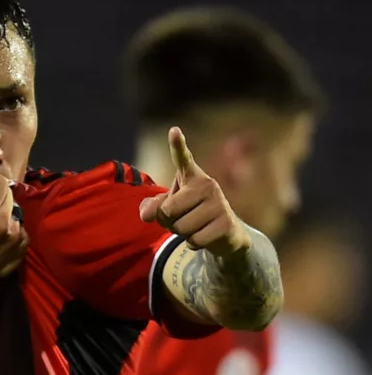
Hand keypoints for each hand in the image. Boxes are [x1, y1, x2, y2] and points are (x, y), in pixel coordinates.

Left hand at [138, 127, 250, 257]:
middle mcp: (207, 184)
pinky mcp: (227, 222)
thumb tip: (147, 215)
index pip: (182, 158)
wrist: (226, 234)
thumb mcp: (169, 208)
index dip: (177, 144)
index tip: (174, 130)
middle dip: (168, 222)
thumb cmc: (191, 214)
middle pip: (168, 210)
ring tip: (195, 226)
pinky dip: (193, 243)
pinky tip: (204, 236)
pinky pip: (194, 240)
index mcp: (191, 176)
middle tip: (182, 219)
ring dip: (181, 234)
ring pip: (181, 227)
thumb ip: (152, 207)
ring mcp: (219, 203)